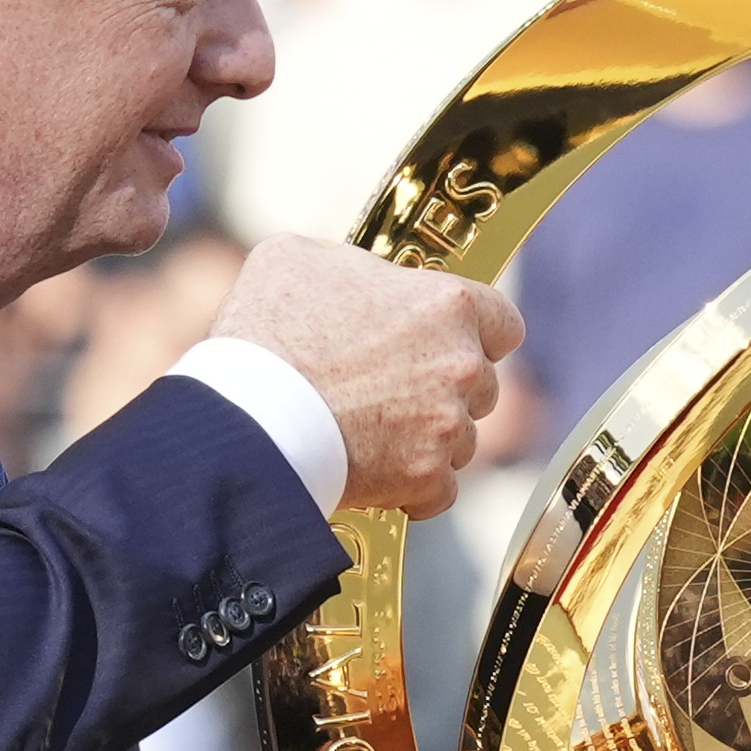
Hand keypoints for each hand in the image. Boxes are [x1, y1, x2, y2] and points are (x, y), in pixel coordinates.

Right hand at [209, 234, 523, 514]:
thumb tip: (361, 278)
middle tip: (392, 390)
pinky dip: (412, 488)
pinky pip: (438, 491)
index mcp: (447, 305)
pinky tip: (375, 473)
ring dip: (428, 438)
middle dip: (445, 388)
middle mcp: (462, 365)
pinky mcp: (426, 477)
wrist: (247, 417)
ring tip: (371, 431)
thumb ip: (355, 267)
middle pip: (481, 384)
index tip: (447, 344)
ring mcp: (449, 425)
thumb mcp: (299, 259)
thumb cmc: (268, 331)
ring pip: (461, 438)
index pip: (502, 323)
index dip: (475, 335)